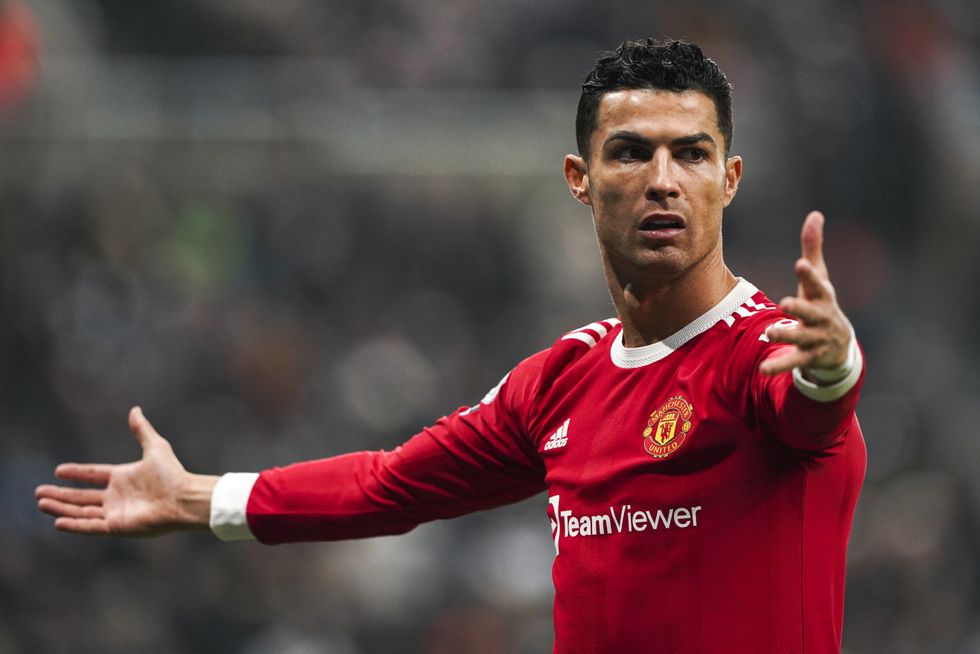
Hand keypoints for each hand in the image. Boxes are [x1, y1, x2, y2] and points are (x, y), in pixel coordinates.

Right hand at [35, 407, 216, 536]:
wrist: (183, 497)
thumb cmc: (172, 474)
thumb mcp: (155, 447)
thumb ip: (142, 430)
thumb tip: (135, 409)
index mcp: (123, 477)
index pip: (93, 475)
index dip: (77, 473)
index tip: (58, 471)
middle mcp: (117, 496)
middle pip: (82, 496)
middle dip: (60, 495)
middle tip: (39, 492)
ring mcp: (116, 512)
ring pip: (82, 511)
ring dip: (61, 508)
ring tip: (42, 503)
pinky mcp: (117, 526)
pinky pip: (91, 526)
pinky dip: (75, 524)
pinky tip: (58, 521)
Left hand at [759, 211, 851, 376]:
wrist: (839, 346)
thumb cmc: (822, 304)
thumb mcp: (818, 278)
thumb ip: (813, 248)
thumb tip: (815, 214)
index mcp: (822, 296)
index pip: (817, 284)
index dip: (809, 275)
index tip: (800, 264)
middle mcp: (821, 318)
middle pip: (811, 313)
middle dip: (799, 308)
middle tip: (784, 302)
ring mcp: (816, 339)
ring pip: (801, 338)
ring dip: (786, 335)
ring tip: (768, 333)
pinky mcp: (809, 357)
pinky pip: (793, 362)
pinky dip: (779, 366)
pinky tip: (763, 370)